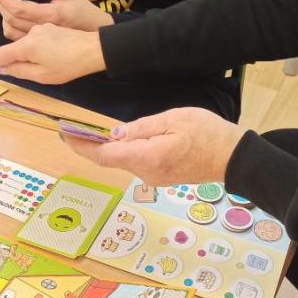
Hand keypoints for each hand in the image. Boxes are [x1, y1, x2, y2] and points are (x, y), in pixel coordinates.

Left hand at [0, 0, 111, 40]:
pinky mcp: (39, 49)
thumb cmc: (86, 12)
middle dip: (0, 4)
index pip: (19, 8)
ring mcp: (40, 43)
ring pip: (11, 33)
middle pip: (11, 20)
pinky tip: (12, 19)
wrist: (97, 34)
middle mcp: (42, 30)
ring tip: (4, 4)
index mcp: (50, 15)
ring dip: (3, 17)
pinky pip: (17, 41)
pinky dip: (10, 29)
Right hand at [0, 22, 106, 83]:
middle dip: (5, 59)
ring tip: (32, 66)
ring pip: (23, 42)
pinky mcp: (50, 27)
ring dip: (21, 54)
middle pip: (11, 47)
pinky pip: (33, 38)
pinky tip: (44, 58)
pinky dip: (31, 49)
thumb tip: (2, 68)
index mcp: (27, 45)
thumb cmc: (69, 65)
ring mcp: (42, 28)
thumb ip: (19, 70)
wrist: (94, 49)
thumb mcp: (42, 75)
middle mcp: (32, 33)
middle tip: (5, 71)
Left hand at [60, 107, 245, 185]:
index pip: (106, 155)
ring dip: (109, 149)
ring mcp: (154, 178)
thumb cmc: (206, 133)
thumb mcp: (173, 119)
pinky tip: (122, 140)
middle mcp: (146, 173)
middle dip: (91, 146)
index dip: (82, 146)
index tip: (65, 134)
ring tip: (93, 133)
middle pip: (112, 160)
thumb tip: (115, 135)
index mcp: (147, 157)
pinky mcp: (161, 176)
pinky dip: (124, 152)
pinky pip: (136, 163)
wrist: (232, 157)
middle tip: (73, 130)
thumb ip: (142, 128)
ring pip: (124, 161)